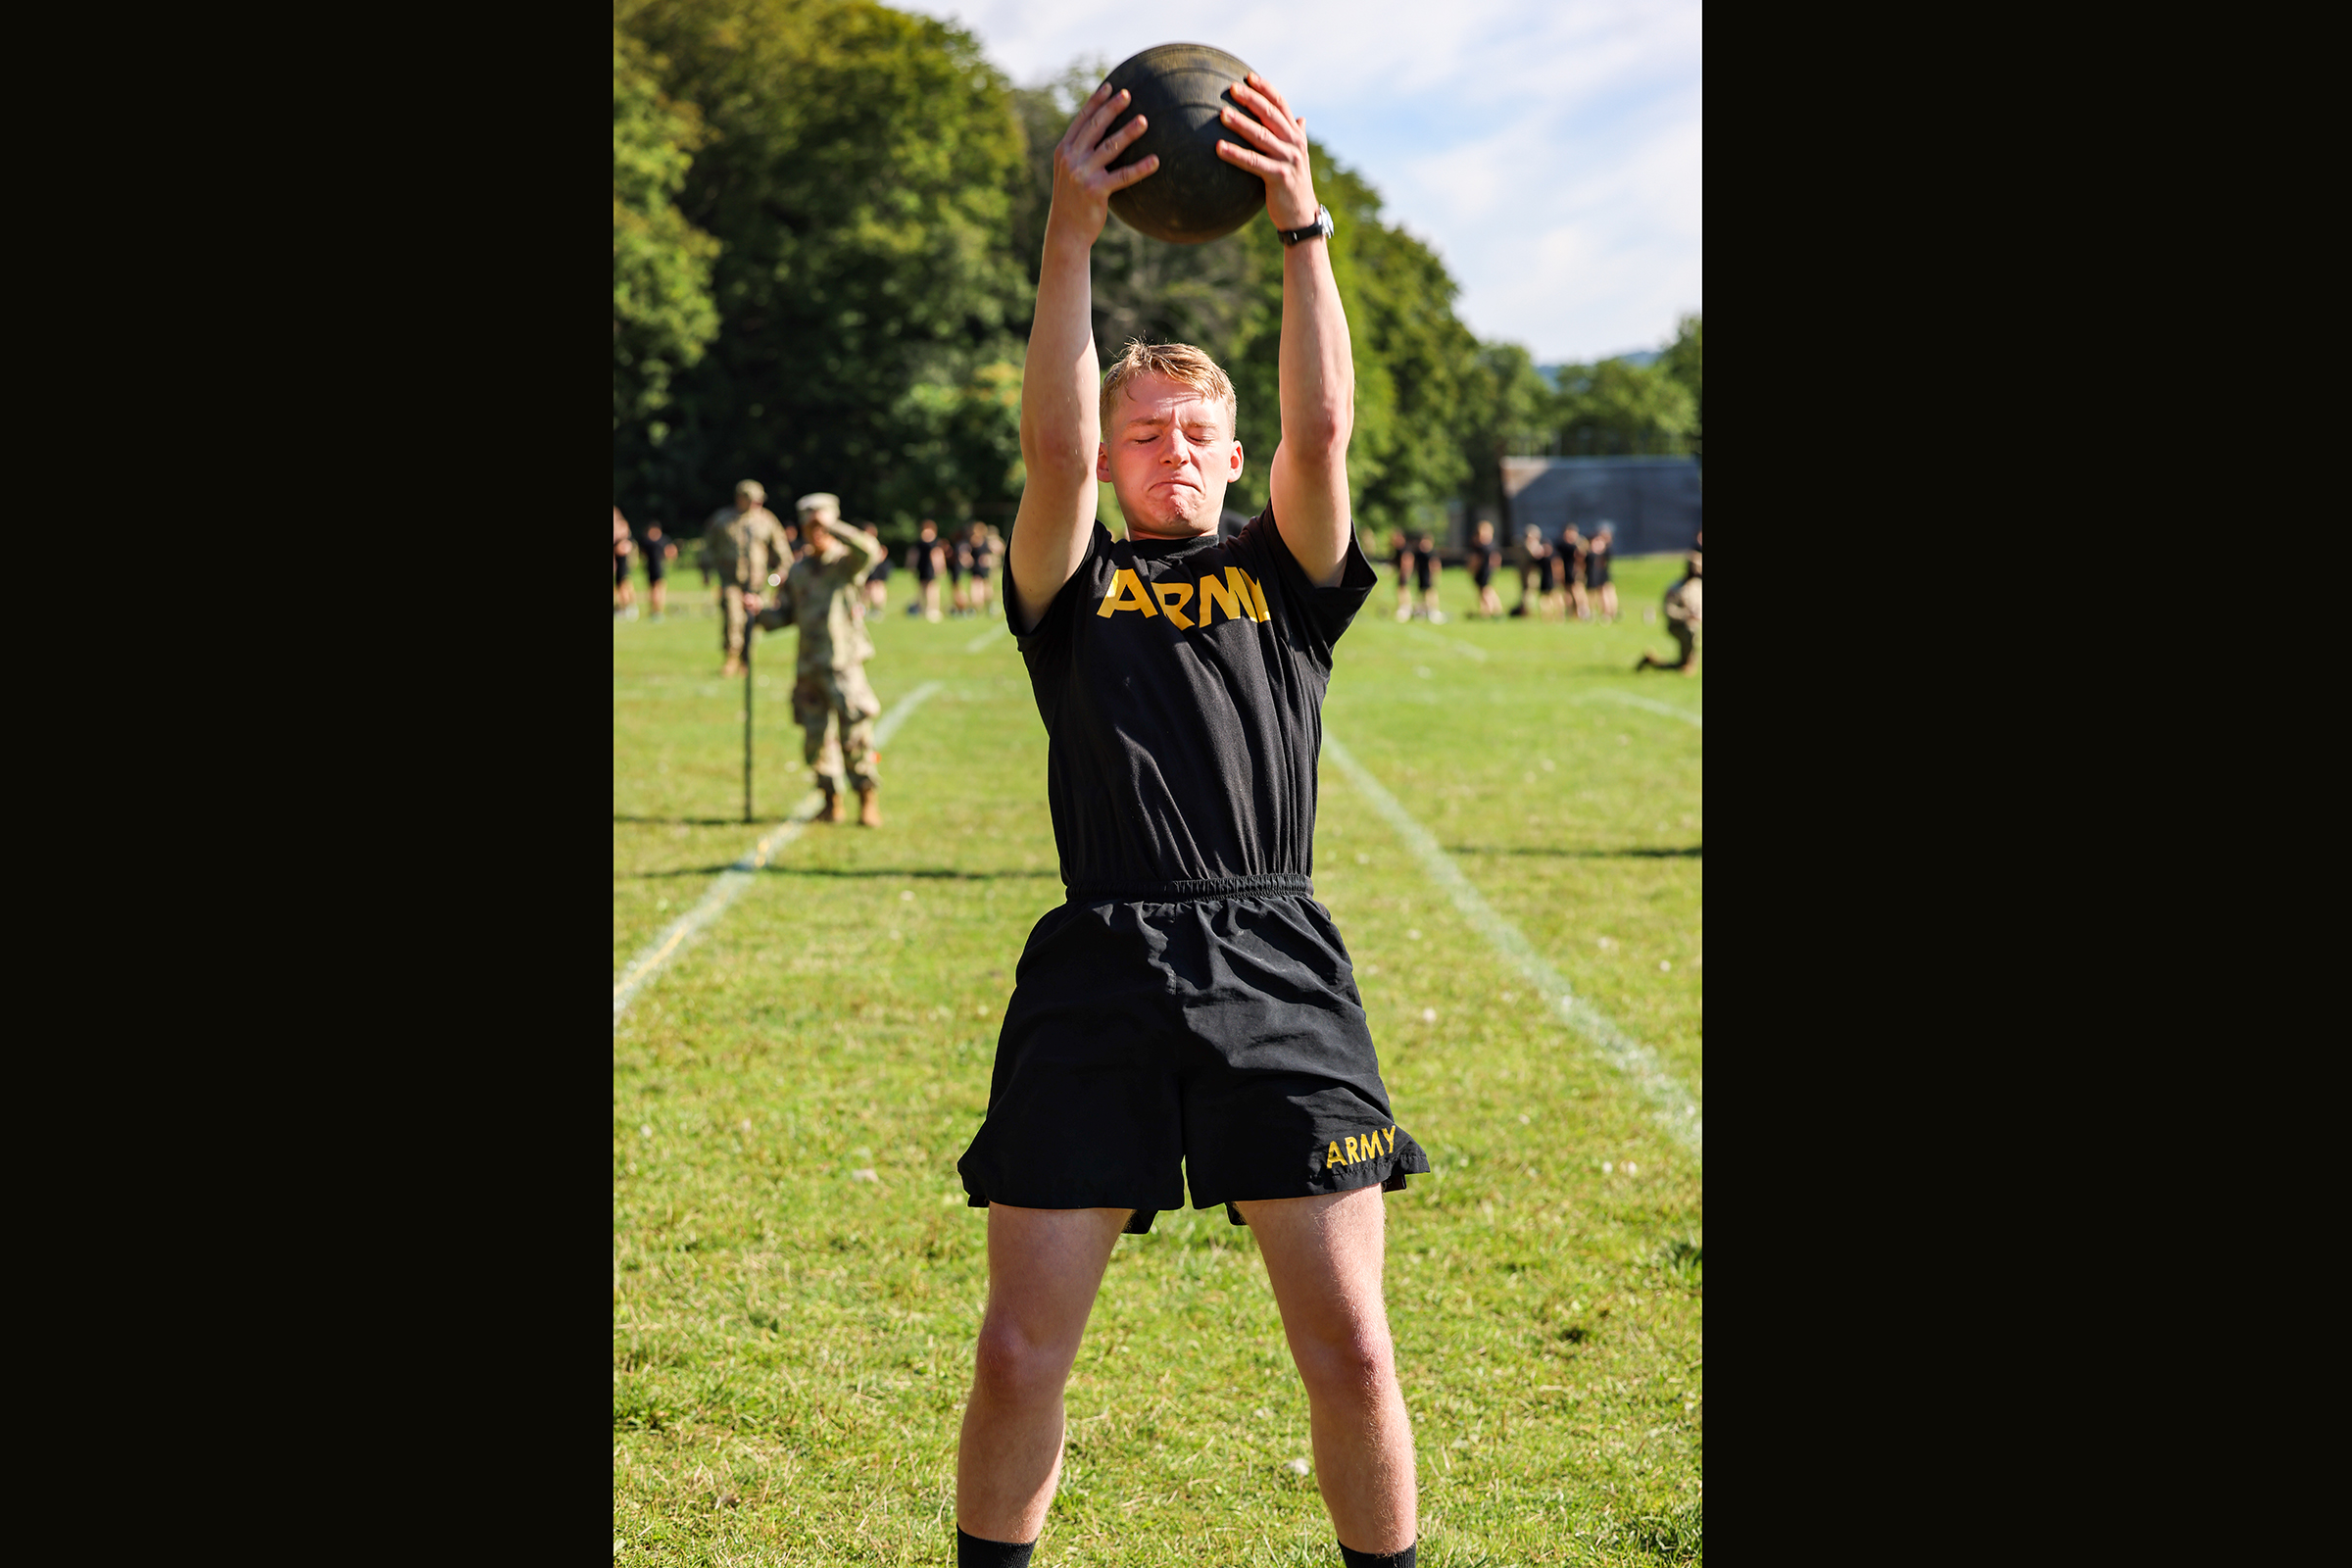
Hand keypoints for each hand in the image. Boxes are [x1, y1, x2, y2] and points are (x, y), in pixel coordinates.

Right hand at [1049, 82, 1157, 244]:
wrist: (1066, 231)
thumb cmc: (1072, 200)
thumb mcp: (1070, 172)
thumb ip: (1081, 153)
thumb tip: (1102, 135)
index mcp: (1064, 151)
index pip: (1081, 120)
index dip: (1096, 102)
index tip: (1110, 87)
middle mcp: (1070, 159)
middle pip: (1095, 128)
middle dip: (1111, 109)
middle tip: (1128, 94)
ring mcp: (1082, 174)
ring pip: (1110, 147)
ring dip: (1128, 132)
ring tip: (1144, 120)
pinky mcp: (1095, 191)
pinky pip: (1122, 176)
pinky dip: (1140, 168)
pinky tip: (1155, 161)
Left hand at [1217, 73, 1317, 230]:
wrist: (1301, 215)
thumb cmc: (1292, 185)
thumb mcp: (1296, 157)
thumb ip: (1296, 135)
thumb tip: (1301, 118)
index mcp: (1296, 135)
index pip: (1281, 105)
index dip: (1266, 89)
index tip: (1249, 76)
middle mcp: (1294, 143)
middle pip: (1270, 115)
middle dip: (1251, 99)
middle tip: (1232, 88)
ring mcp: (1288, 159)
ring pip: (1261, 136)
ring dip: (1241, 124)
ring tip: (1222, 114)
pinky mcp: (1279, 176)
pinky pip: (1254, 163)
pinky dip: (1236, 155)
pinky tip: (1219, 148)